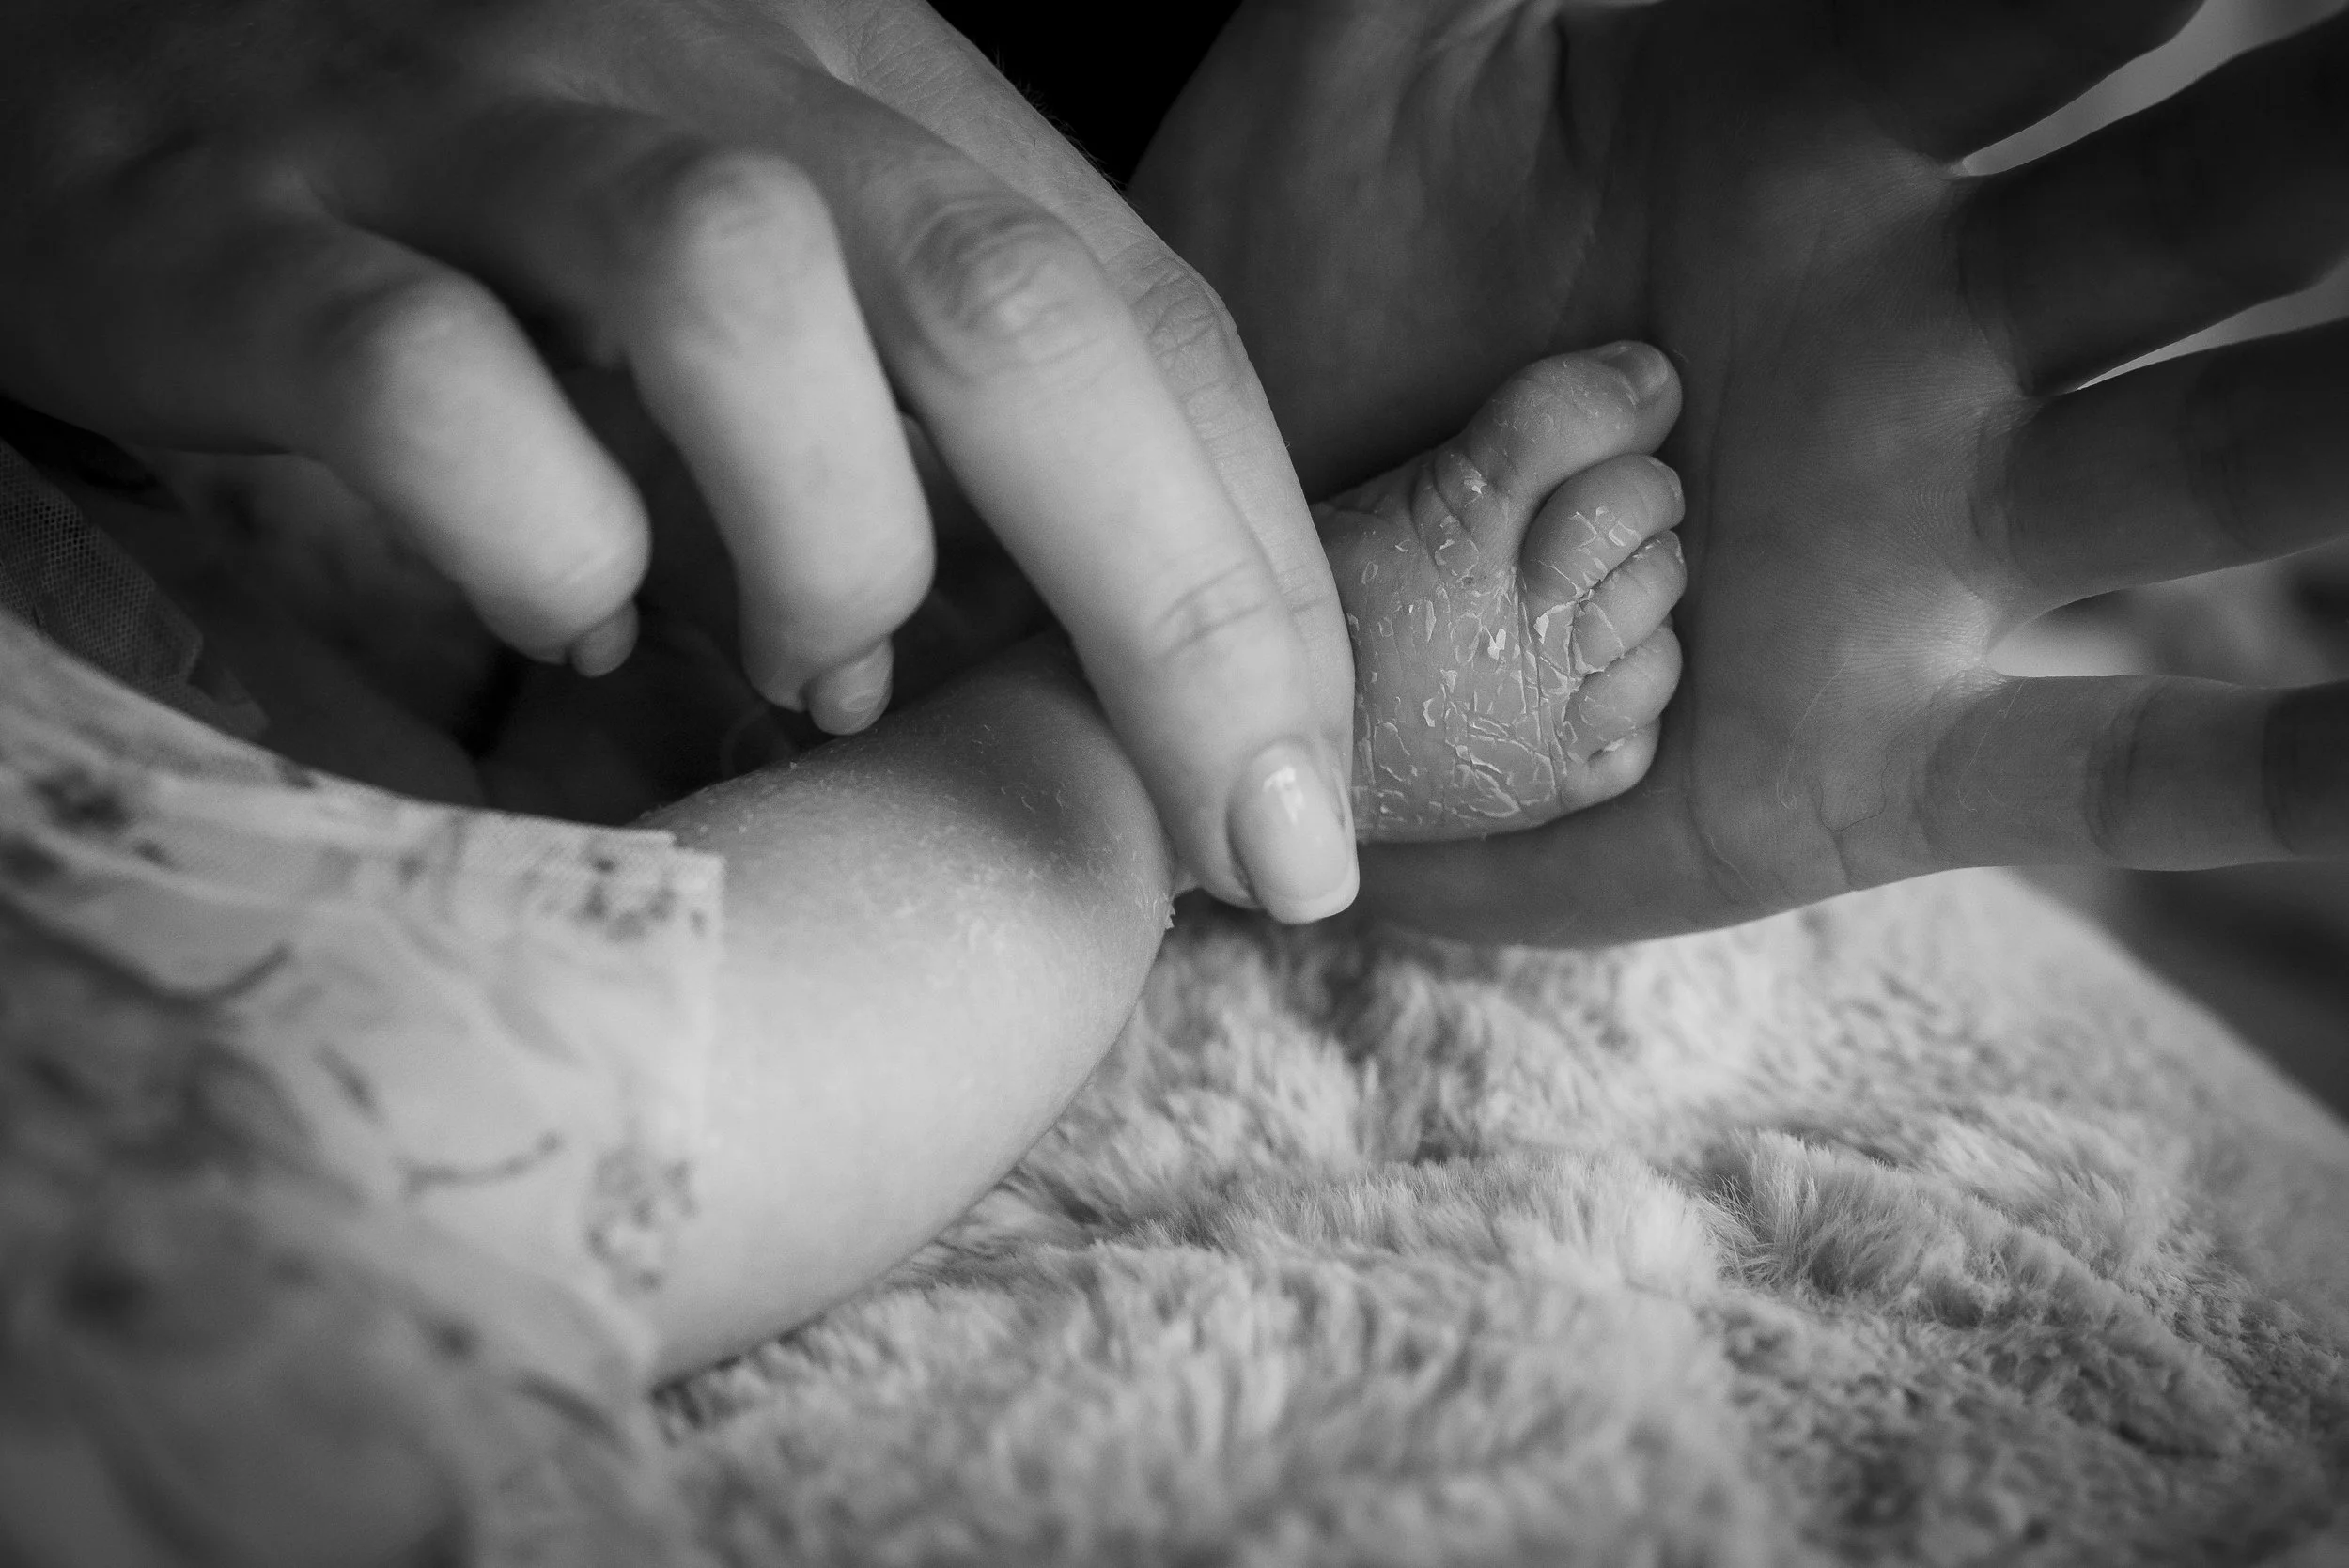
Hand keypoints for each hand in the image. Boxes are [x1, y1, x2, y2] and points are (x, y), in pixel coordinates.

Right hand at [0, 0, 1357, 920]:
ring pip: (737, 295)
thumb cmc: (491, 185)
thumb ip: (934, 395)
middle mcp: (699, 63)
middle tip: (1237, 838)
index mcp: (864, 72)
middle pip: (1008, 309)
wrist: (113, 23)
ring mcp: (469, 126)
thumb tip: (1088, 671)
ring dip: (831, 547)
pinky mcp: (247, 226)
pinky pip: (430, 380)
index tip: (1309, 806)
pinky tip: (564, 613)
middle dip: (1171, 606)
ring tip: (813, 676)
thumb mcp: (769, 234)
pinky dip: (539, 535)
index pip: (1142, 308)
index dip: (1258, 568)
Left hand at [1138, 0, 2348, 941]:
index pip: (2046, 13)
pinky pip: (2104, 771)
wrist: (1222, 552)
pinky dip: (2270, 775)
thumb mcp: (1371, 45)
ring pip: (2206, 471)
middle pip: (2198, 217)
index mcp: (1820, 128)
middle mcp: (1920, 331)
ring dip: (2334, 433)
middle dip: (2316, 160)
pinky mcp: (1878, 753)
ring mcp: (1918, 549)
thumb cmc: (1286, 277)